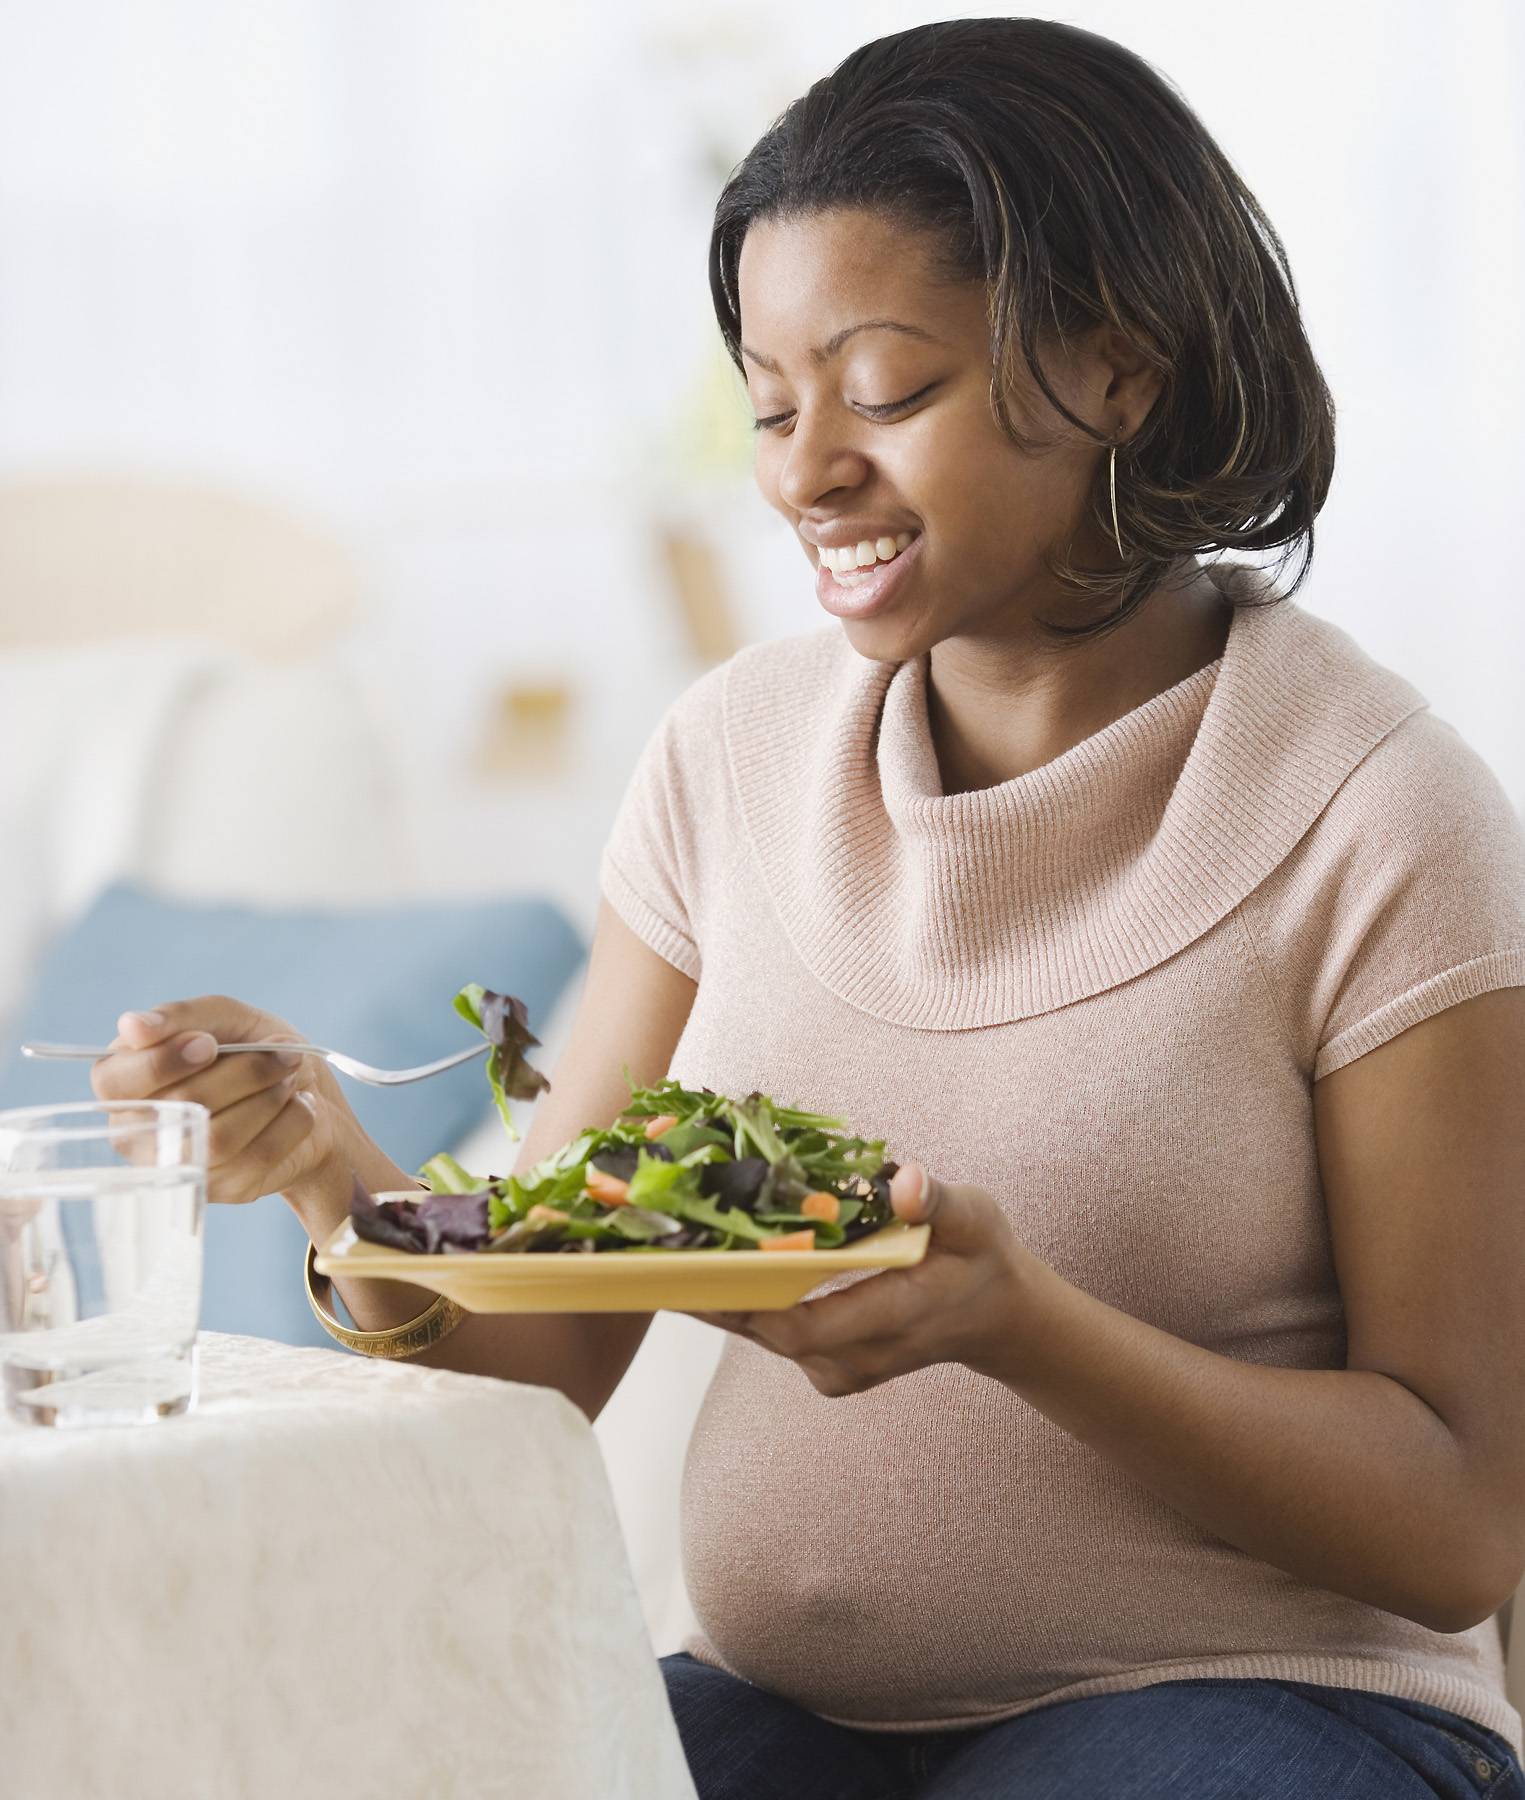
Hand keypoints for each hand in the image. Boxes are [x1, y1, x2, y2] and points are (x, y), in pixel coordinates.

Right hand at [89, 996, 355, 1206]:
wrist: (307, 1091)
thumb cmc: (250, 1047)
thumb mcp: (222, 1017)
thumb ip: (179, 1016)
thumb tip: (132, 1025)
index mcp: (122, 1081)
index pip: (114, 1082)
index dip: (163, 1061)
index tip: (210, 1043)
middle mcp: (136, 1130)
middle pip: (179, 1105)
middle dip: (244, 1071)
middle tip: (284, 1053)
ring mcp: (175, 1165)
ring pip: (219, 1138)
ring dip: (269, 1097)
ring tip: (289, 1077)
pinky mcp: (218, 1189)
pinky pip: (257, 1158)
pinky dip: (291, 1122)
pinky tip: (299, 1105)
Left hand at [693, 1164, 1039, 1397]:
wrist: (995, 1318)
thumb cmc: (982, 1258)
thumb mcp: (976, 1219)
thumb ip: (939, 1202)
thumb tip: (904, 1181)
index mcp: (893, 1320)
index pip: (805, 1327)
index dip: (746, 1299)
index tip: (698, 1262)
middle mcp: (855, 1359)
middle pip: (763, 1330)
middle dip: (709, 1289)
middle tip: (653, 1244)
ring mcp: (836, 1369)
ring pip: (757, 1333)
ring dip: (713, 1292)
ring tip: (660, 1246)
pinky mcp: (822, 1365)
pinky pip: (767, 1331)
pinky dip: (736, 1297)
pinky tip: (703, 1259)